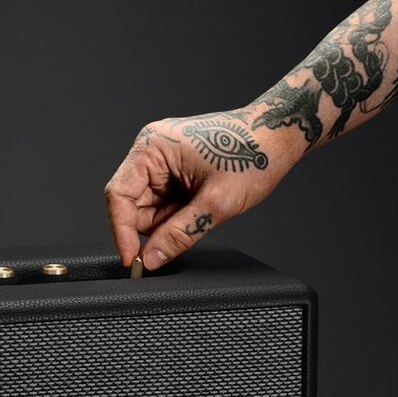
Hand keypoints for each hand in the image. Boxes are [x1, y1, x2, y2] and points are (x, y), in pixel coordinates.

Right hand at [103, 112, 298, 269]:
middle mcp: (151, 150)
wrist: (278, 137)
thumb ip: (178, 235)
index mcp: (152, 147)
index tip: (133, 259)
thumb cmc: (252, 155)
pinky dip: (177, 214)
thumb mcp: (216, 204)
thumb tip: (150, 259)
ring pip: (147, 208)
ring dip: (169, 221)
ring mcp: (161, 160)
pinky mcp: (172, 169)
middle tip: (186, 230)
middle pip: (131, 205)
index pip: (119, 196)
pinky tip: (201, 206)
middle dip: (154, 226)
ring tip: (202, 210)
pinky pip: (162, 203)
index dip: (122, 232)